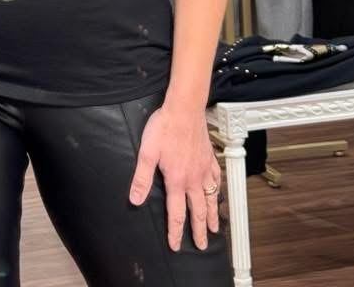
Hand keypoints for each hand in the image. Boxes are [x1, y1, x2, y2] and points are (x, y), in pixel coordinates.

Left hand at [128, 103, 220, 251]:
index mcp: (177, 180)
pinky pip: (216, 178)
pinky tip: (218, 192)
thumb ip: (142, 178)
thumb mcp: (147, 153)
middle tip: (202, 245)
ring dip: (212, 215)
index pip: (176, 213)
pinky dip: (218, 189)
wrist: (184, 109)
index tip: (176, 245)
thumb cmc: (164, 127)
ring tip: (214, 228)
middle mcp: (193, 179)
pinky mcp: (209, 157)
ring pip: (210, 198)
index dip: (176, 232)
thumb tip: (135, 199)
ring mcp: (204, 168)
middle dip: (198, 231)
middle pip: (197, 211)